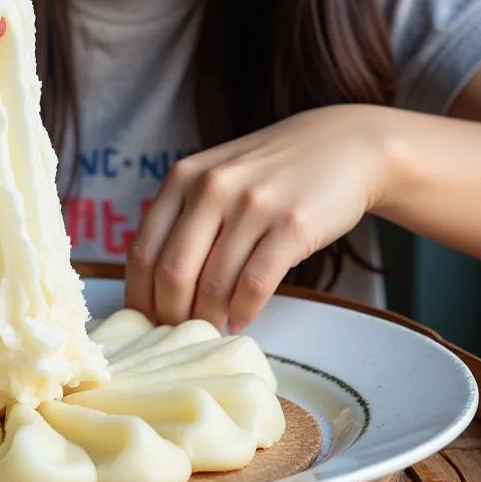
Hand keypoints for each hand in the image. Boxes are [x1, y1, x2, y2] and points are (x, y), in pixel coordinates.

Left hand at [124, 105, 393, 331]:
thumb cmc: (270, 172)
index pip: (143, 251)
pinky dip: (243, 313)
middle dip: (170, 315)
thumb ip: (183, 217)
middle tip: (179, 335)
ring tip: (211, 330)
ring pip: (213, 284)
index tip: (144, 322)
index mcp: (182, 178)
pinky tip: (241, 321)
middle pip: (172, 273)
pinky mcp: (292, 225)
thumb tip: (153, 288)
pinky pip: (255, 285)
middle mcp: (211, 187)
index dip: (139, 296)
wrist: (341, 145)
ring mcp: (252, 205)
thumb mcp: (215, 177)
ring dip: (209, 318)